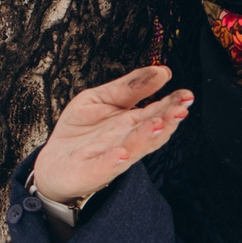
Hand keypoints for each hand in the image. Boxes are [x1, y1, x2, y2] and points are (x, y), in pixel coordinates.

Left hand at [31, 65, 192, 206]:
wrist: (54, 163)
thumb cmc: (81, 131)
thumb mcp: (101, 99)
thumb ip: (129, 87)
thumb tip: (161, 71)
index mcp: (132, 123)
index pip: (157, 112)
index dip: (172, 104)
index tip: (187, 94)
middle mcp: (127, 141)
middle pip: (150, 130)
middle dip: (166, 120)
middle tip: (181, 108)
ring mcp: (111, 158)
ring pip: (134, 148)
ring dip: (146, 137)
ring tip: (157, 123)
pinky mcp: (92, 171)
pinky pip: (105, 167)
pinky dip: (114, 161)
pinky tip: (122, 152)